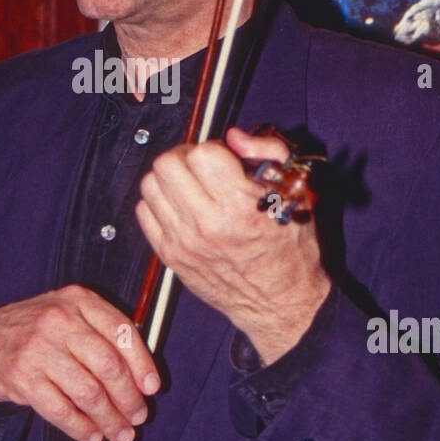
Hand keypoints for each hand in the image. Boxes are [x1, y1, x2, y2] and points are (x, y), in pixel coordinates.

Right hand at [0, 286, 159, 440]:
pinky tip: (92, 434)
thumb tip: (141, 373)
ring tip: (120, 433)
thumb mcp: (67, 313)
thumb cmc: (34, 330)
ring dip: (110, 419)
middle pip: (109, 366)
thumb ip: (101, 332)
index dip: (143, 364)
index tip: (152, 388)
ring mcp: (39, 349)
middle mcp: (59, 320)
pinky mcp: (23, 378)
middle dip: (129, 398)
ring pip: (89, 393)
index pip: (122, 332)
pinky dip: (82, 428)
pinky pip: (62, 410)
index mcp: (77, 301)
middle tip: (138, 417)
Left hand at [136, 125, 330, 364]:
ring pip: (150, 184)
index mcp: (241, 207)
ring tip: (191, 186)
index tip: (225, 160)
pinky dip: (158, 202)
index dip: (214, 149)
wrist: (279, 303)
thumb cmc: (290, 250)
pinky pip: (143, 211)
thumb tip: (234, 137)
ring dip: (170, 178)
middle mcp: (207, 224)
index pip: (202, 154)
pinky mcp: (169, 255)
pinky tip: (180, 207)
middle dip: (186, 158)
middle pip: (168, 164)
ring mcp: (183, 241)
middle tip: (203, 168)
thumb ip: (269, 153)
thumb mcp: (296, 193)